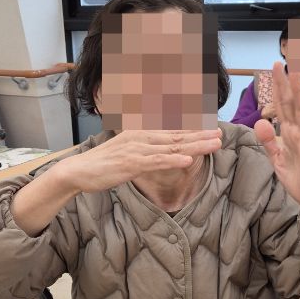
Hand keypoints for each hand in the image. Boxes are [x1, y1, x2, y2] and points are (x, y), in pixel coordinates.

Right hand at [59, 128, 222, 194]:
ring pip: (172, 147)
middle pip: (177, 136)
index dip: (194, 128)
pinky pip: (156, 162)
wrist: (79, 171)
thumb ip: (145, 150)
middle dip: (201, 134)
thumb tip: (161, 151)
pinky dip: (173, 160)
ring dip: (196, 145)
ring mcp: (137, 150)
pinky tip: (188, 159)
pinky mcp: (131, 163)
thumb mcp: (128, 153)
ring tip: (215, 143)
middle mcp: (142, 137)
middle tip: (220, 132)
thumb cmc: (104, 164)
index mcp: (142, 133)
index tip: (212, 127)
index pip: (172, 129)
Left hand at [254, 63, 299, 243]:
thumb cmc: (297, 176)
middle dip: (287, 81)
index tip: (275, 66)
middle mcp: (299, 131)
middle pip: (291, 102)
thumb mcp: (276, 158)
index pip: (281, 104)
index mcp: (289, 131)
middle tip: (284, 59)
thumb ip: (268, 140)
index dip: (277, 86)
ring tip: (299, 72)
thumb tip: (260, 121)